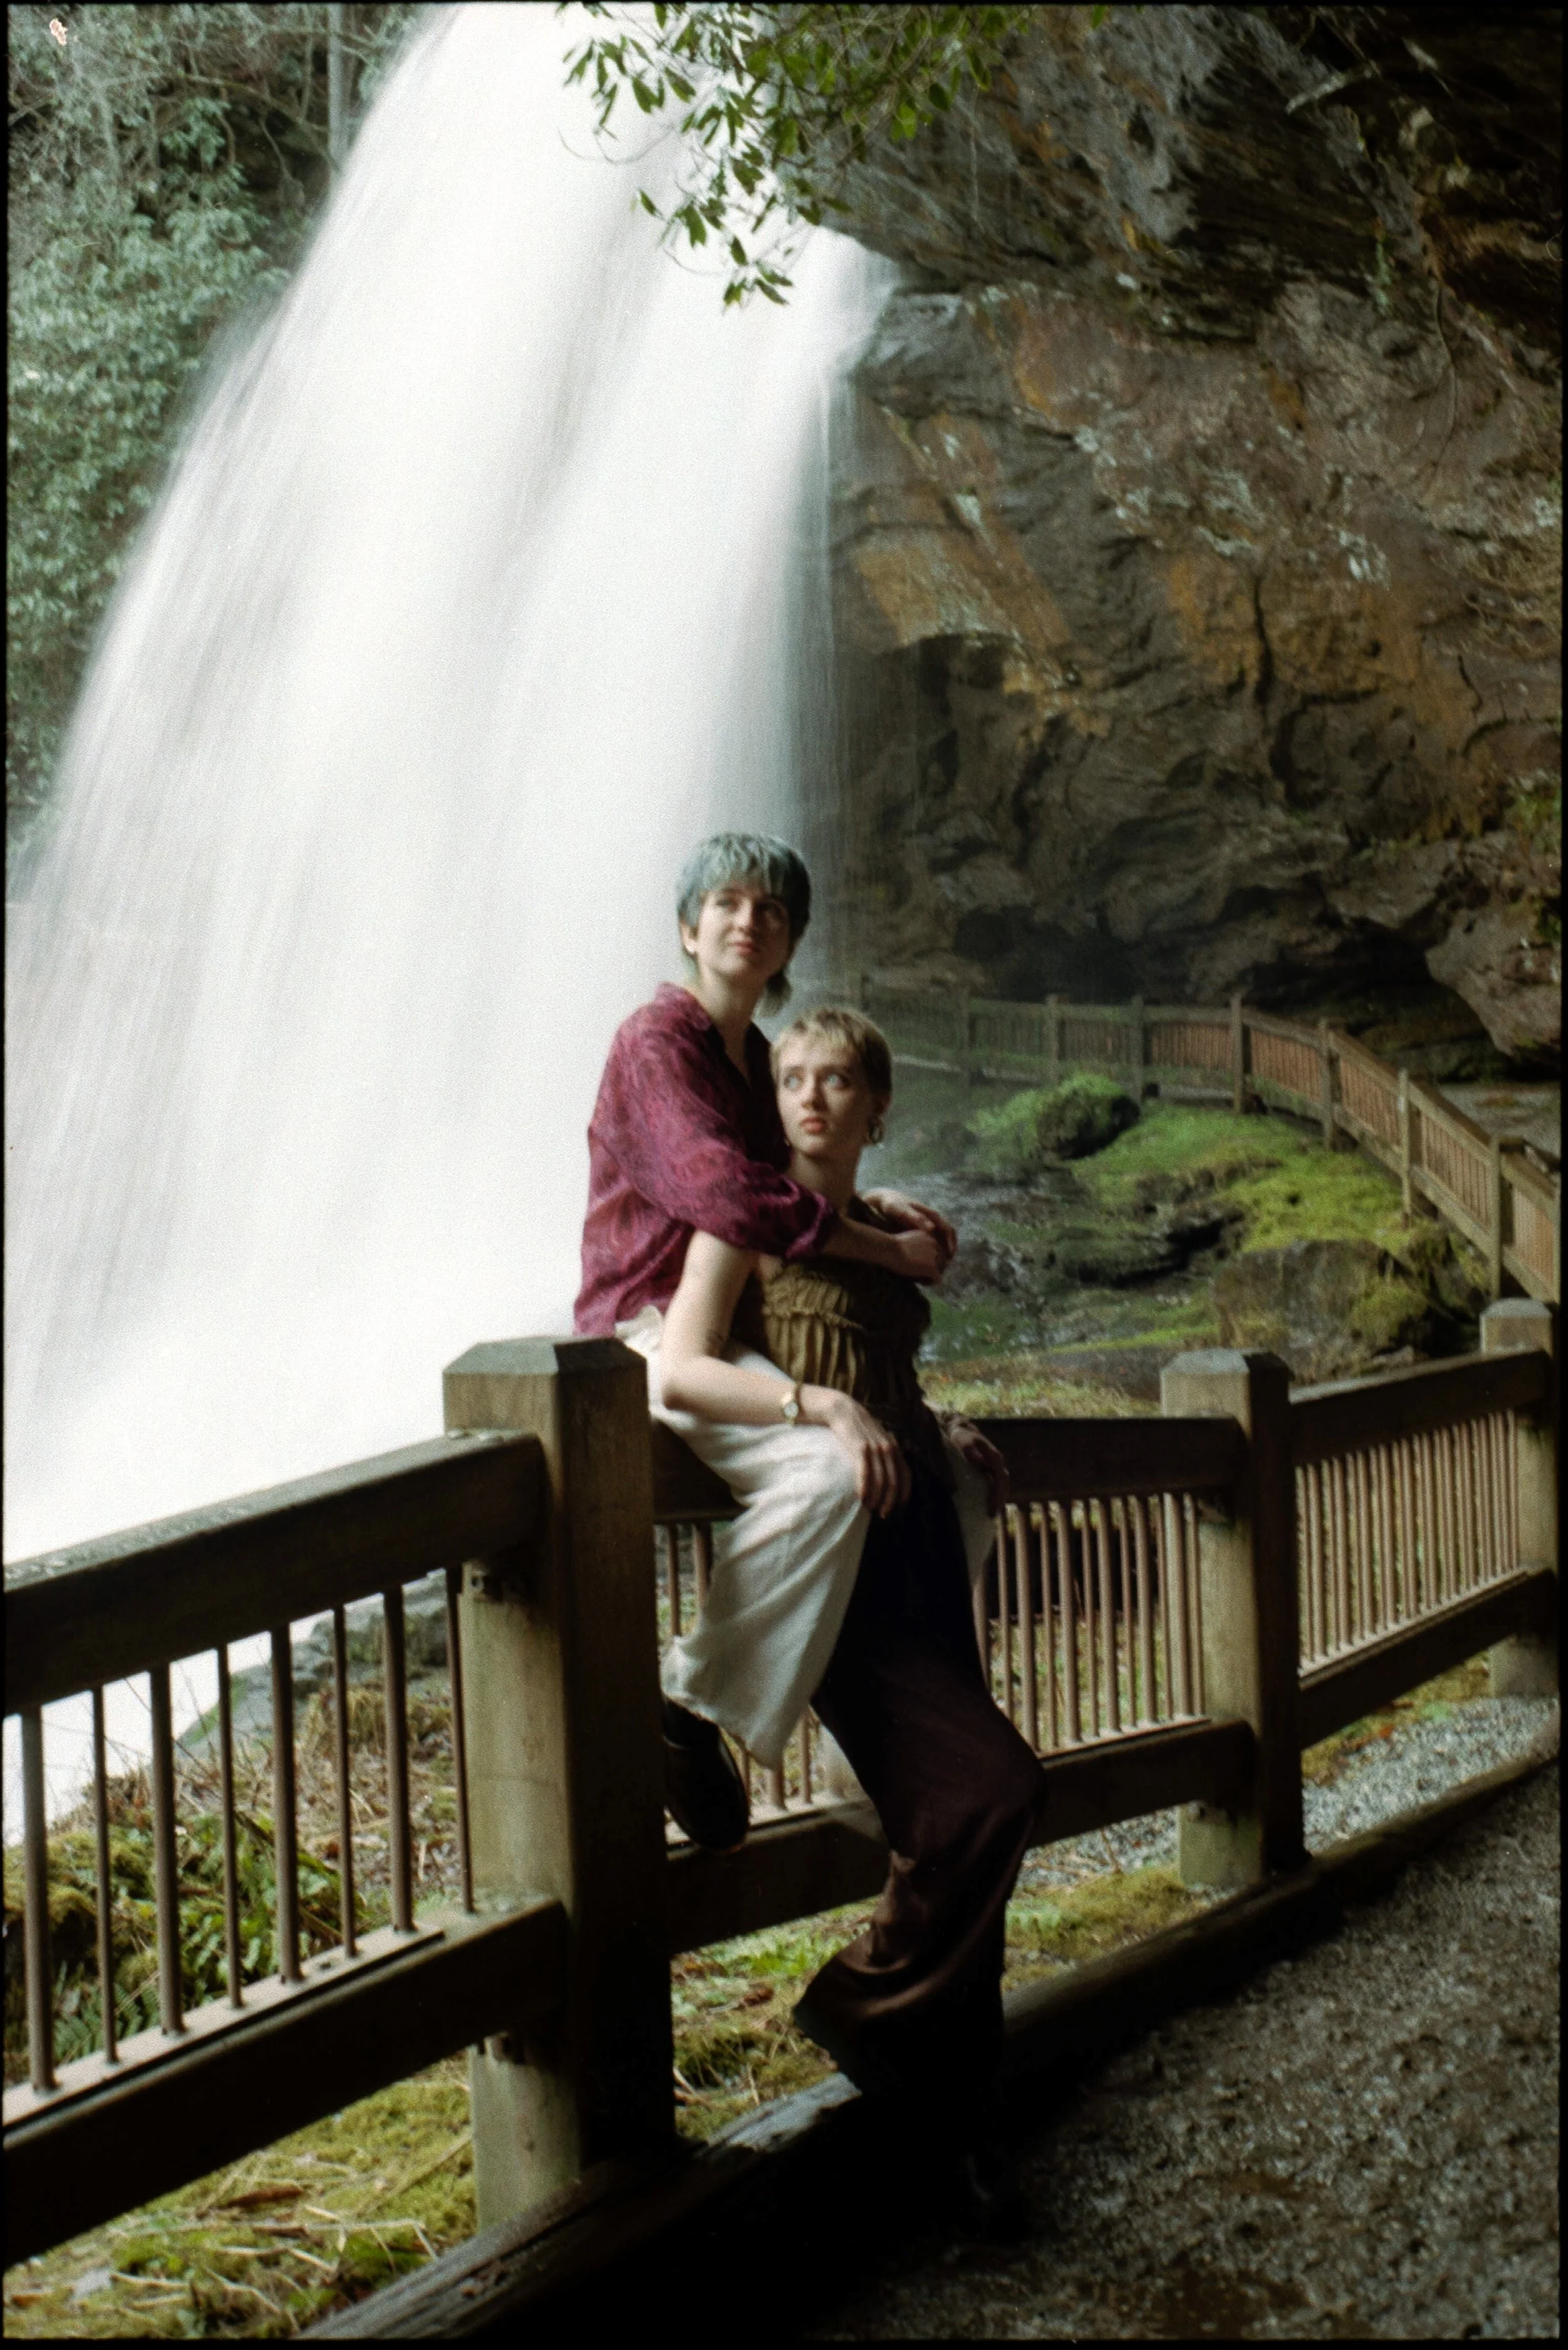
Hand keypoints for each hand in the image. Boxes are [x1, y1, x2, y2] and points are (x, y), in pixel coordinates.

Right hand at [815, 1390, 910, 1516]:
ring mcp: (875, 1449)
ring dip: (877, 1499)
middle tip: (884, 1515)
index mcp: (895, 1448)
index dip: (904, 1495)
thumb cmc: (859, 1429)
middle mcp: (888, 1449)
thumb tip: (887, 1478)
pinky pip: (865, 1473)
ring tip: (870, 1509)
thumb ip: (885, 1455)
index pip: (906, 1476)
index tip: (898, 1509)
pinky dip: (864, 1488)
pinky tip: (861, 1498)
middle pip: (894, 1482)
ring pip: (881, 1481)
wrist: (843, 1410)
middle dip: (890, 1502)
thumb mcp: (878, 1439)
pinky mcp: (860, 1448)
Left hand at [861, 1188, 957, 1268]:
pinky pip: (933, 1239)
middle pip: (948, 1235)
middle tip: (947, 1264)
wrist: (884, 1200)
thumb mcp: (902, 1211)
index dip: (951, 1243)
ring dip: (943, 1250)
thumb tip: (932, 1228)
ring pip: (941, 1238)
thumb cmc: (892, 1206)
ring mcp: (927, 1224)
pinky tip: (928, 1259)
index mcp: (932, 1215)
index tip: (950, 1255)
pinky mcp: (921, 1229)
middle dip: (950, 1249)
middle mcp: (932, 1219)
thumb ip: (916, 1218)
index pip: (948, 1230)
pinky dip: (934, 1249)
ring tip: (940, 1264)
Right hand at [890, 1227, 945, 1284]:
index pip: (937, 1251)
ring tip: (919, 1279)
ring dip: (931, 1276)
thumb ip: (915, 1246)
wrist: (889, 1248)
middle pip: (941, 1261)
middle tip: (919, 1274)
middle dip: (932, 1269)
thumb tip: (914, 1255)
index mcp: (930, 1237)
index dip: (928, 1260)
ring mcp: (936, 1257)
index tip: (916, 1264)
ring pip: (941, 1271)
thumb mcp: (907, 1240)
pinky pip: (937, 1279)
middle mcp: (936, 1245)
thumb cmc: (891, 1246)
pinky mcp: (932, 1268)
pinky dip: (929, 1282)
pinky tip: (919, 1282)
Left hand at [946, 1419, 1008, 1514]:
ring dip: (1000, 1498)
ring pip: (1003, 1484)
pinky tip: (990, 1503)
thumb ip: (970, 1450)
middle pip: (1004, 1484)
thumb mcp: (963, 1441)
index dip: (997, 1494)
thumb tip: (980, 1463)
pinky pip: (997, 1483)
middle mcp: (998, 1462)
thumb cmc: (961, 1437)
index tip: (992, 1507)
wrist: (961, 1429)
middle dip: (1000, 1500)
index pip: (1000, 1479)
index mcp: (994, 1457)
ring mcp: (996, 1465)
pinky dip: (997, 1494)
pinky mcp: (991, 1468)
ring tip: (993, 1513)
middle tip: (992, 1515)